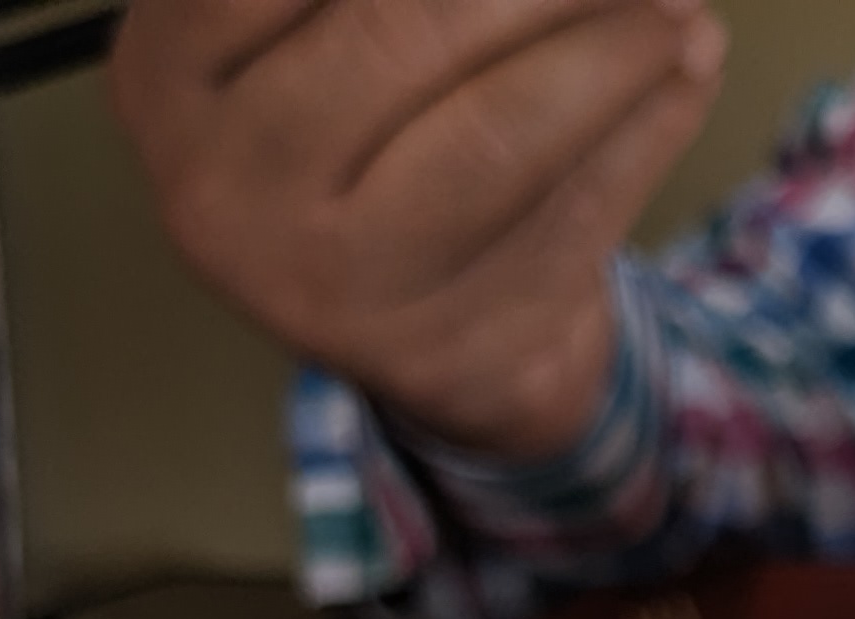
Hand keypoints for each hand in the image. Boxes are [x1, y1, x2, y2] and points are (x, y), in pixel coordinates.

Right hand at [114, 0, 726, 462]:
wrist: (393, 314)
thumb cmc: (352, 121)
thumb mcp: (313, 27)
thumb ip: (382, 1)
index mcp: (168, 72)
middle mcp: (225, 189)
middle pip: (412, 28)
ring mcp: (332, 290)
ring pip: (502, 132)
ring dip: (617, 47)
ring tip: (675, 6)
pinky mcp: (445, 348)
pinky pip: (572, 213)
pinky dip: (650, 123)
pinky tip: (687, 63)